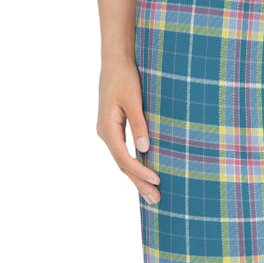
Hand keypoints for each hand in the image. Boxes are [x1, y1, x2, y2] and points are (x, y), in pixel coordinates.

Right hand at [96, 60, 160, 204]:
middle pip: (123, 165)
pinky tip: (144, 175)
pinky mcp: (115, 129)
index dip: (141, 172)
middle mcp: (105, 133)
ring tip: (152, 196)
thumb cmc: (125, 77)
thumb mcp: (134, 100)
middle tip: (156, 202)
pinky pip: (124, 153)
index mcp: (107, 128)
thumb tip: (144, 148)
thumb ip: (139, 124)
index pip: (124, 158)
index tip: (158, 181)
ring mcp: (109, 132)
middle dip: (140, 184)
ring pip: (123, 161)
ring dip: (137, 178)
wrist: (115, 60)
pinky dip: (135, 166)